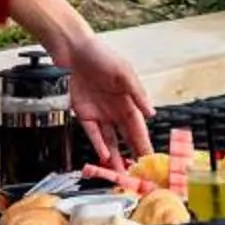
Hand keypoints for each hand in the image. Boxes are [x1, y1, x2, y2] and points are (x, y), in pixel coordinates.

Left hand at [7, 0, 154, 166]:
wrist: (73, 50)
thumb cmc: (101, 55)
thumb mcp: (124, 71)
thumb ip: (137, 93)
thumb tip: (151, 113)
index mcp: (129, 101)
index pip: (139, 128)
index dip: (145, 144)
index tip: (151, 160)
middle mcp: (115, 110)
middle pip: (126, 138)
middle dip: (132, 156)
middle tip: (138, 174)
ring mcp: (99, 114)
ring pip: (109, 141)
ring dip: (115, 157)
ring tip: (121, 174)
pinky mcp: (83, 114)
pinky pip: (92, 134)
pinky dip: (98, 145)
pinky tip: (104, 156)